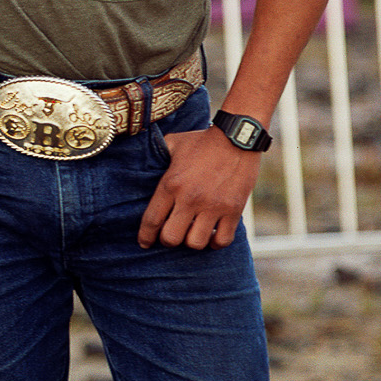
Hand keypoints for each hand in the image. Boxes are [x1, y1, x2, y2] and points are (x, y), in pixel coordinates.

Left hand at [137, 126, 258, 249]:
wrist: (237, 136)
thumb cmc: (202, 141)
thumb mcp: (173, 144)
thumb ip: (158, 156)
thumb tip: (144, 162)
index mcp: (171, 184)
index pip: (152, 220)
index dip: (145, 236)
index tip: (145, 243)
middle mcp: (190, 198)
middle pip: (171, 238)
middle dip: (168, 240)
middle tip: (172, 234)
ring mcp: (213, 206)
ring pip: (196, 243)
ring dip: (192, 241)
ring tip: (193, 233)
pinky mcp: (233, 210)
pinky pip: (222, 240)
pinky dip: (216, 242)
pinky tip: (213, 235)